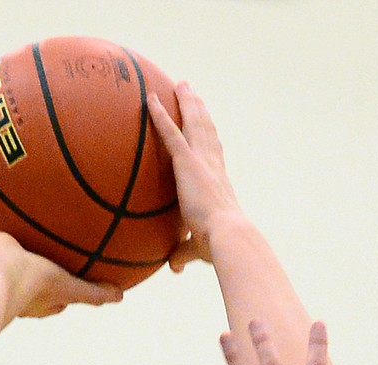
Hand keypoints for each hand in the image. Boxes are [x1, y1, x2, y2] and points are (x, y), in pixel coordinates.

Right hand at [0, 201, 121, 317]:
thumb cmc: (31, 285)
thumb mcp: (67, 286)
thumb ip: (93, 293)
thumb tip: (121, 296)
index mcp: (28, 295)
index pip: (47, 299)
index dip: (57, 294)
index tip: (64, 285)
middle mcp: (4, 282)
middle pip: (14, 273)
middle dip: (20, 264)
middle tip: (27, 251)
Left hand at [148, 84, 240, 269]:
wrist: (227, 236)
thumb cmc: (216, 246)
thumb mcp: (195, 248)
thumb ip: (182, 253)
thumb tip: (174, 268)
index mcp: (217, 182)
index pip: (213, 154)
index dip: (209, 137)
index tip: (206, 123)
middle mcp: (213, 165)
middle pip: (206, 129)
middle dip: (199, 109)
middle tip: (192, 91)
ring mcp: (201, 160)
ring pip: (194, 123)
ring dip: (187, 102)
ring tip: (182, 84)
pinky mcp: (188, 162)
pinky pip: (171, 132)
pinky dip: (160, 114)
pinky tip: (149, 98)